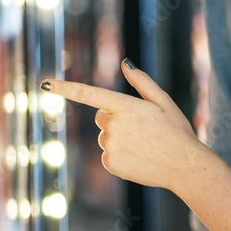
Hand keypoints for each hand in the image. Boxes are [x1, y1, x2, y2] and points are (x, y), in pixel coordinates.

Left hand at [41, 60, 206, 191]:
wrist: (185, 167)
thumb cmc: (177, 131)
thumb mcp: (164, 101)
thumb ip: (141, 81)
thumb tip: (125, 63)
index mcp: (125, 107)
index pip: (88, 94)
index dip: (64, 88)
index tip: (44, 84)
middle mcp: (113, 127)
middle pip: (101, 117)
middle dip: (116, 119)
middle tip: (142, 129)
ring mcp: (110, 147)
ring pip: (104, 137)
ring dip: (119, 139)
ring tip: (144, 145)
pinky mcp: (110, 164)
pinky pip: (107, 155)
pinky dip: (119, 156)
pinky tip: (139, 158)